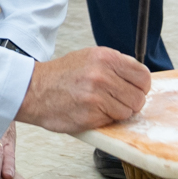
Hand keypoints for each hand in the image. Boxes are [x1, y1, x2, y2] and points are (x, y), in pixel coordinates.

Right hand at [16, 46, 151, 132]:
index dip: (140, 86)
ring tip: (101, 105)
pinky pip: (112, 121)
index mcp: (106, 57)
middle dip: (130, 101)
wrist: (34, 90)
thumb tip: (138, 80)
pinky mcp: (90, 115)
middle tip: (115, 100)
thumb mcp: (90, 58)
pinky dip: (105, 119)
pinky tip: (91, 111)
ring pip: (128, 111)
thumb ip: (115, 66)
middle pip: (139, 97)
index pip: (143, 76)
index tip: (134, 89)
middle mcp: (103, 75)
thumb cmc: (62, 75)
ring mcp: (97, 96)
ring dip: (118, 112)